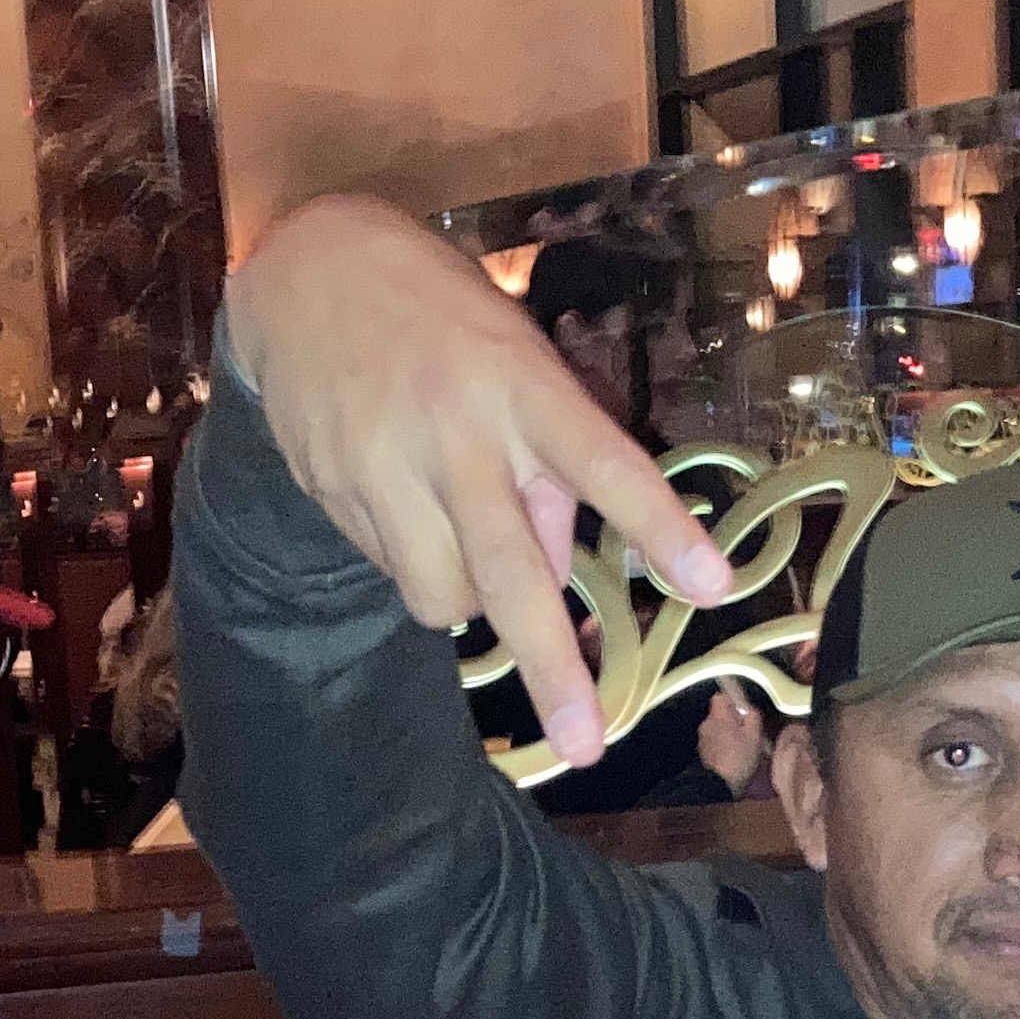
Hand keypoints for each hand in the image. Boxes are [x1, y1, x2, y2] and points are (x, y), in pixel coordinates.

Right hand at [225, 199, 733, 767]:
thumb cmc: (444, 321)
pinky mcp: (334, 490)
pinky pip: (389, 571)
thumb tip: (559, 569)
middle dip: (553, 669)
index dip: (662, 530)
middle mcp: (460, 432)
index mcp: (523, 387)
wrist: (305, 271)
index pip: (608, 465)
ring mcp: (389, 466)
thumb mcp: (516, 361)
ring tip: (462, 544)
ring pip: (444, 596)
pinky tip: (403, 504)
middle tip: (588, 747)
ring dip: (468, 605)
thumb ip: (546, 462)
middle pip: (514, 572)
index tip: (714, 588)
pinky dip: (413, 564)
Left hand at [695, 677, 768, 793]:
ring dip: (728, 733)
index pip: (721, 696)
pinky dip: (723, 745)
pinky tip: (733, 756)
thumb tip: (749, 710)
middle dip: (733, 719)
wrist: (720, 786)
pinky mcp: (702, 752)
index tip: (744, 711)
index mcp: (718, 716)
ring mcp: (702, 739)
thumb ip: (753, 717)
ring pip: (717, 727)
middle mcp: (706, 723)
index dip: (733, 700)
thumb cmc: (739, 758)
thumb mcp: (754, 735)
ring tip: (741, 747)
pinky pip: (715, 741)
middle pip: (720, 713)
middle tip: (747, 731)